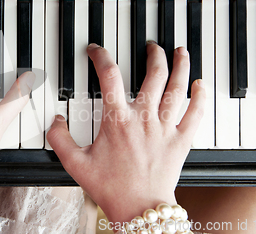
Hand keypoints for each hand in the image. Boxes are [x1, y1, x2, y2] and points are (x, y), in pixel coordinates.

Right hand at [47, 42, 204, 224]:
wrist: (139, 209)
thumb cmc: (111, 188)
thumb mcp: (76, 164)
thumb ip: (59, 139)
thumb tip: (55, 120)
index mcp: (118, 120)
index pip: (109, 76)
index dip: (100, 56)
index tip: (96, 50)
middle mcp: (144, 118)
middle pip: (153, 74)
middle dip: (153, 54)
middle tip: (151, 46)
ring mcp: (166, 128)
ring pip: (177, 87)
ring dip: (180, 65)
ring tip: (180, 51)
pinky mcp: (181, 140)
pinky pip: (196, 113)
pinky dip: (201, 96)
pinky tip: (200, 84)